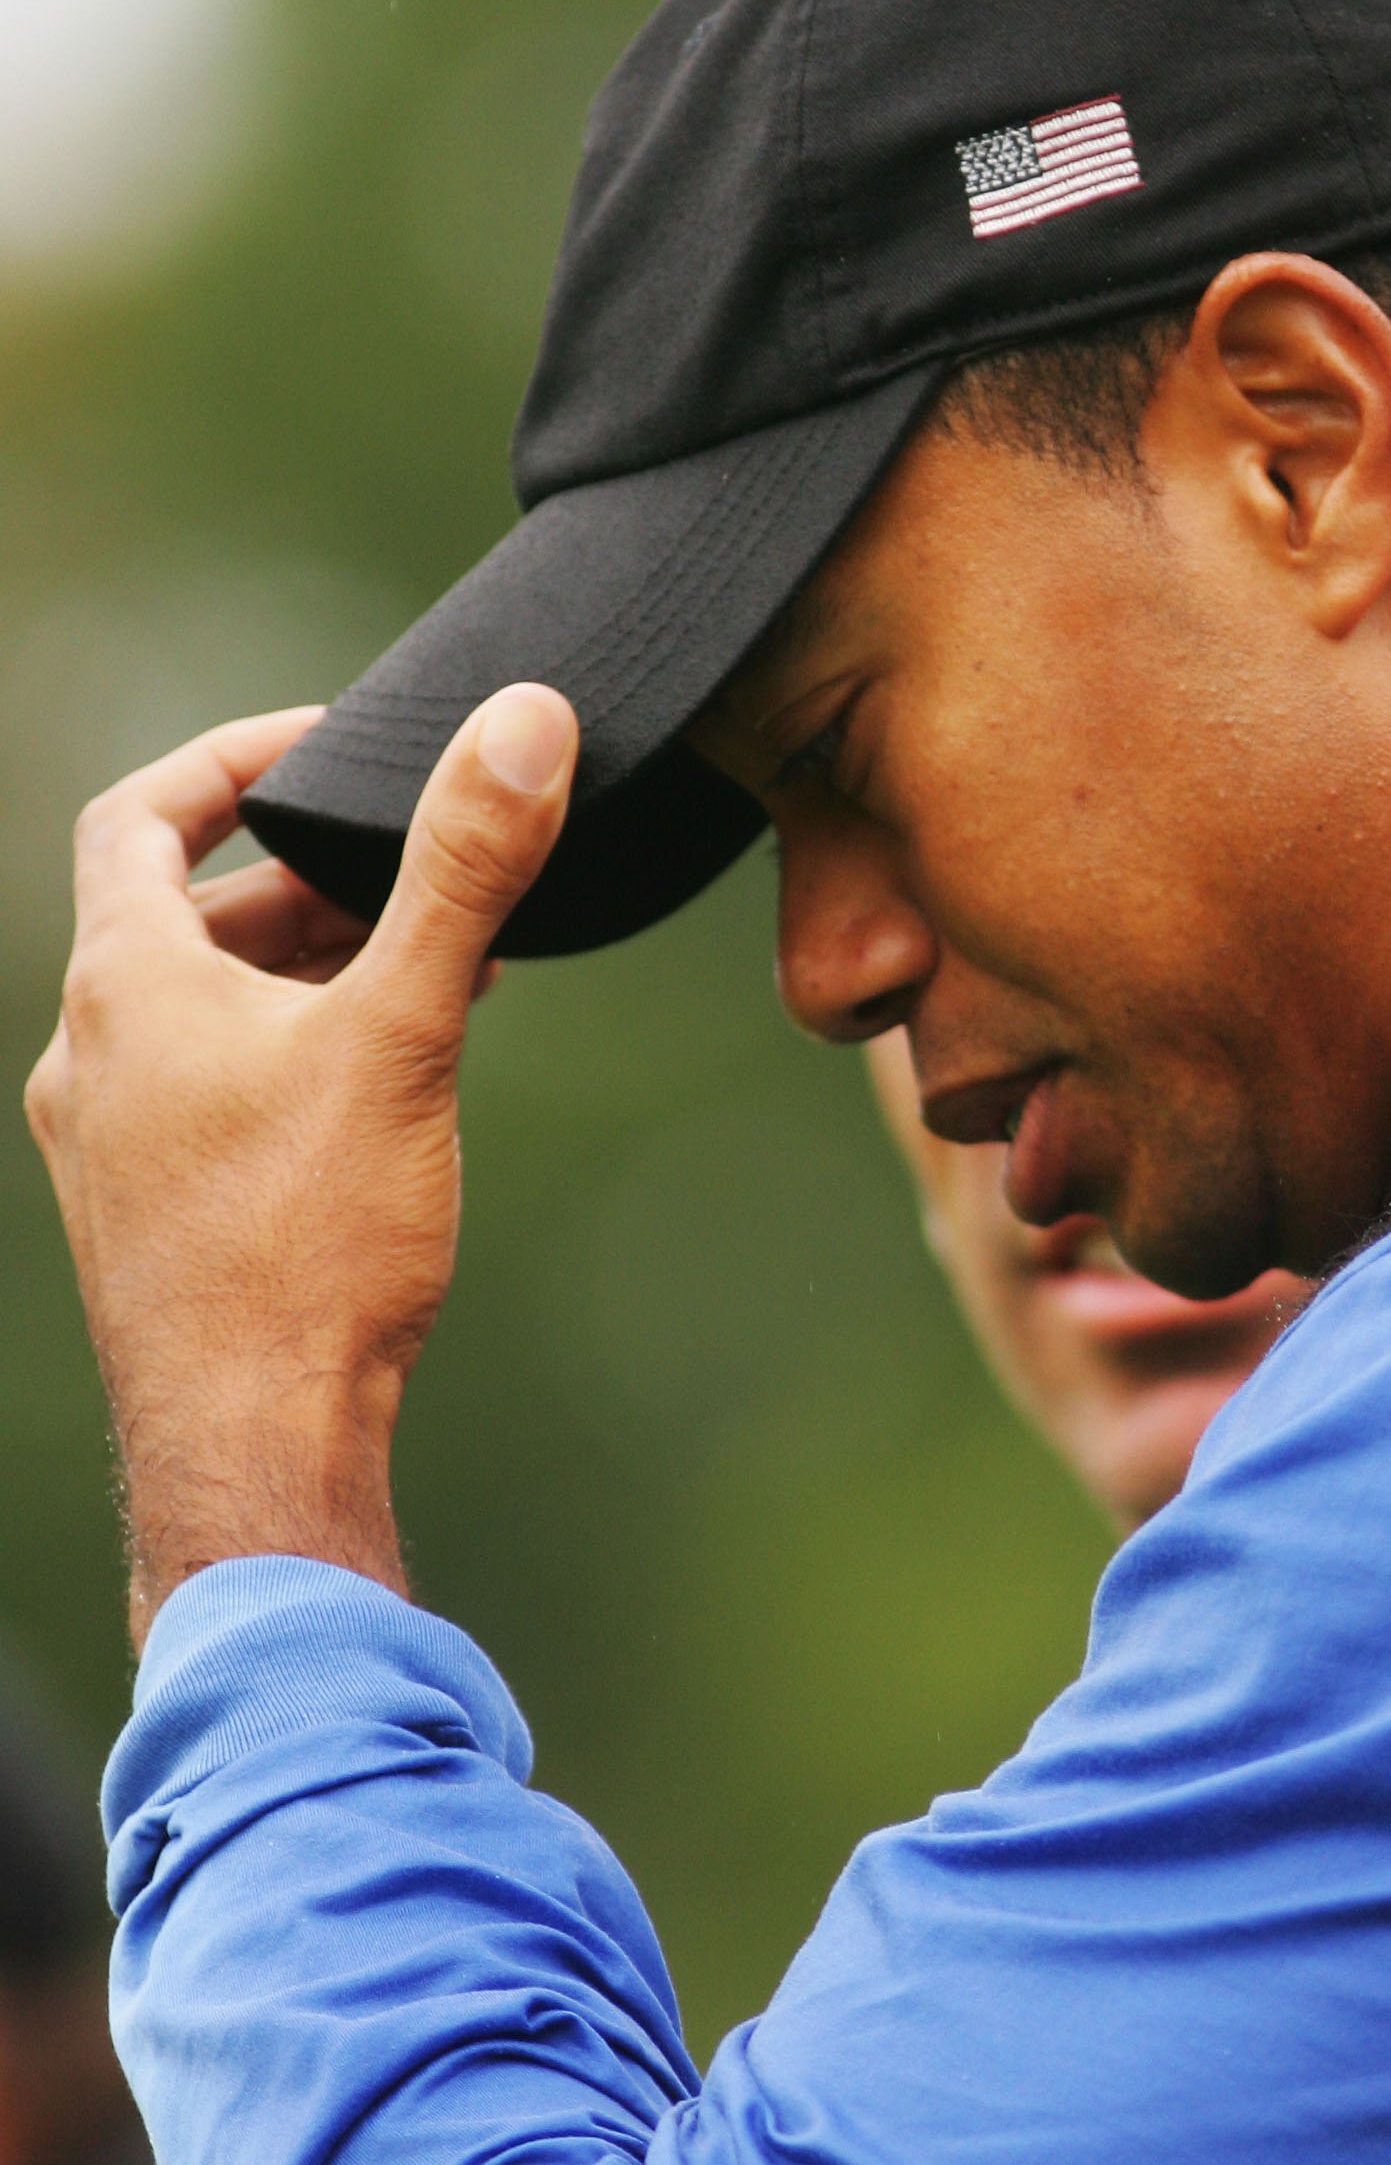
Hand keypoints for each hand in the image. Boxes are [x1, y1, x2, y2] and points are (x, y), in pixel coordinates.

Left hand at [27, 690, 577, 1645]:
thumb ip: (463, 872)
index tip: (328, 750)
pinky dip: (283, 1064)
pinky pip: (204, 1100)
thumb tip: (526, 720)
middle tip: (419, 883)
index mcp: (125, 984)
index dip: (232, 761)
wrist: (256, 1443)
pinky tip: (379, 1107)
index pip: (142, 812)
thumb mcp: (404, 1034)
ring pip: (199, 1016)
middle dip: (307, 887)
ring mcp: (106, 1148)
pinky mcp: (143, 1224)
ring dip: (302, 982)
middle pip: (185, 918)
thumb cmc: (311, 1246)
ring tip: (426, 988)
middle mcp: (90, 1057)